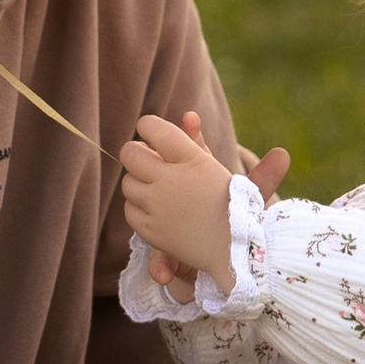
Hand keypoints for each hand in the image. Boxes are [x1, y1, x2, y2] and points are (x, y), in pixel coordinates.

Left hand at [121, 110, 249, 287]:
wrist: (236, 248)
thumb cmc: (230, 203)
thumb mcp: (216, 168)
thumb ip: (197, 140)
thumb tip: (188, 115)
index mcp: (192, 159)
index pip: (153, 128)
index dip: (148, 126)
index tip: (151, 132)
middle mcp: (172, 180)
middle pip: (130, 153)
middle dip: (136, 153)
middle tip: (148, 159)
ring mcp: (158, 206)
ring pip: (128, 182)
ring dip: (139, 182)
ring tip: (158, 187)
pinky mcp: (151, 230)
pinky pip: (129, 209)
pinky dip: (139, 207)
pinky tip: (157, 208)